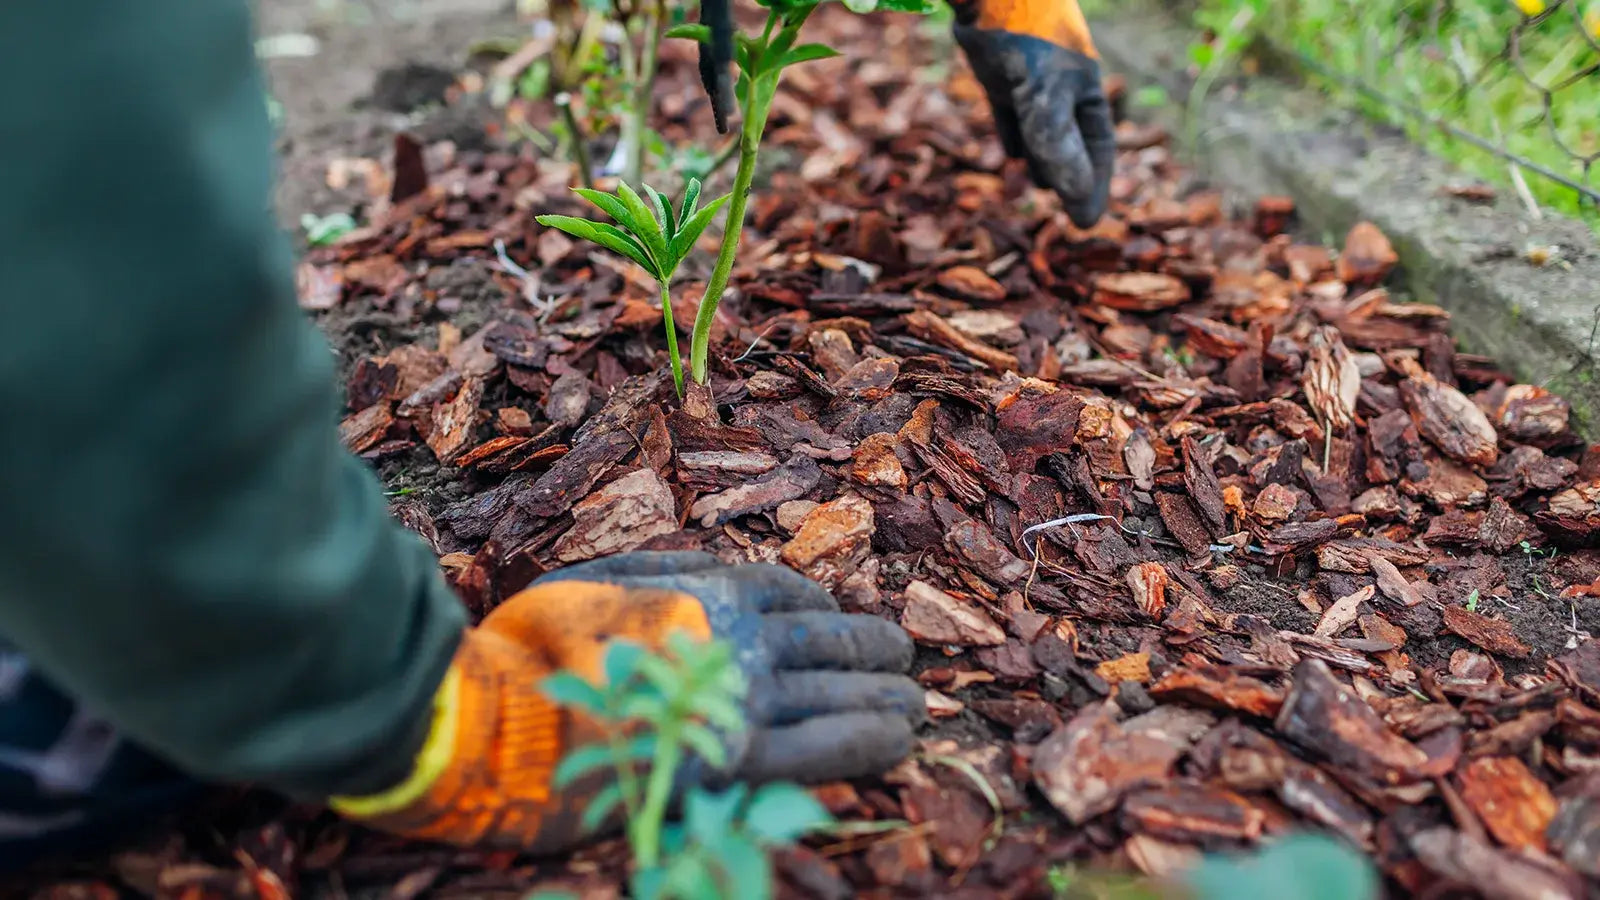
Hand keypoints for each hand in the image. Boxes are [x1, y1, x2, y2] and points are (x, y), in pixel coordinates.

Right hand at [533, 552, 922, 785]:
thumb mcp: (595, 579)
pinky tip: (899, 741)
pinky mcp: (740, 761)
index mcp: (706, 591)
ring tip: (913, 704)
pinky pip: (828, 746)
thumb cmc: (533, 647)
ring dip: (887, 695)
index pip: (791, 591)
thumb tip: (708, 563)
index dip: (825, 606)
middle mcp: (739, 638)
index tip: (839, 623)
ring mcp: (744, 698)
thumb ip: (661, 568)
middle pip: (831, 639)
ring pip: (841, 689)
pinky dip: (871, 739)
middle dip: (874, 648)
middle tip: (903, 659)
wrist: (500, 717)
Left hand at [952, 0, 1114, 226]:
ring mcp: (1031, 83)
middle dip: (1069, 178)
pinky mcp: (1002, 76)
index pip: (1097, 150)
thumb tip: (1077, 198)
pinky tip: (1014, 157)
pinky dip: (1015, 137)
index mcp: (1085, 92)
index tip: (1086, 221)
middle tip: (1067, 216)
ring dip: (1042, 160)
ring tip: (1040, 186)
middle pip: (1071, 144)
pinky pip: (1013, 115)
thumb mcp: (1045, 98)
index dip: (1093, 187)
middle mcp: (1062, 89)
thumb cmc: (1025, 39)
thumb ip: (1058, 146)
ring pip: (1041, 132)